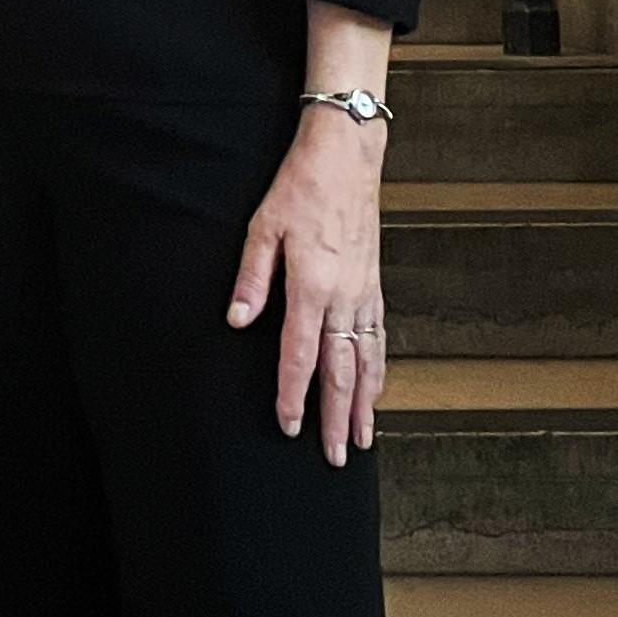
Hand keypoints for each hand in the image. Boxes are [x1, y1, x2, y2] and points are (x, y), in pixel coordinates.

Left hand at [225, 111, 386, 464]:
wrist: (346, 159)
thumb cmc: (299, 189)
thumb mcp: (262, 227)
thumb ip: (251, 279)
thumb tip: (237, 322)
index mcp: (312, 287)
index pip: (300, 356)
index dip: (294, 395)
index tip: (289, 426)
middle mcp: (345, 298)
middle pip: (341, 371)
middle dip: (335, 417)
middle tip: (335, 457)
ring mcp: (365, 293)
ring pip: (367, 361)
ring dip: (363, 404)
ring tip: (361, 439)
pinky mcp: (376, 285)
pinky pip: (379, 338)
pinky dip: (378, 370)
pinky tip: (375, 388)